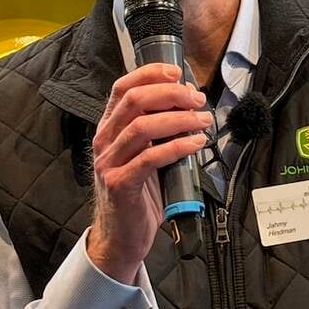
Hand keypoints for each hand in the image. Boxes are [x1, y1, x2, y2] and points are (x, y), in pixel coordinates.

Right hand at [86, 63, 212, 284]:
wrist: (123, 236)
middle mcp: (104, 141)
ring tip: (204, 121)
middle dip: (171, 94)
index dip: (150, 74)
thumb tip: (192, 106)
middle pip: (134, 101)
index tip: (178, 72)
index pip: (122, 88)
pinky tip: (197, 143)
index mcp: (109, 128)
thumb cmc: (141, 192)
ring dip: (180, 120)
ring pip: (143, 127)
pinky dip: (178, 146)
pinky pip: (150, 158)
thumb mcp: (148, 154)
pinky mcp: (120, 183)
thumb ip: (159, 131)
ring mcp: (109, 162)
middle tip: (198, 100)